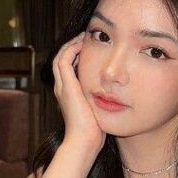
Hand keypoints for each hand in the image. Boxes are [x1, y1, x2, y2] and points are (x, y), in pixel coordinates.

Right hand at [52, 32, 105, 156]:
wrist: (84, 141)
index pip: (68, 68)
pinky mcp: (66, 86)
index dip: (77, 56)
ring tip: (84, 36)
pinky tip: (83, 44)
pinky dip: (71, 49)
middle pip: (61, 59)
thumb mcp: (99, 111)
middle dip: (73, 47)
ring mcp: (62, 87)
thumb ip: (103, 101)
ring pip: (60, 57)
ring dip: (71, 44)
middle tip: (85, 37)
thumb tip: (117, 96)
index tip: (91, 48)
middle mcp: (62, 88)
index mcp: (68, 94)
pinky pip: (63, 60)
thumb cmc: (94, 131)